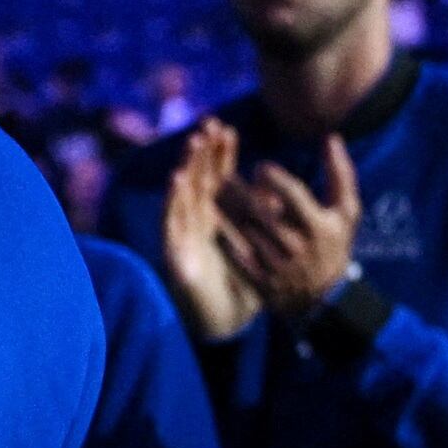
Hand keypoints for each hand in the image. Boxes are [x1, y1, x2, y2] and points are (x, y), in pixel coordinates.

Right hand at [161, 117, 262, 342]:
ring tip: (192, 146)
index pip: (216, 178)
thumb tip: (276, 192)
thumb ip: (264, 220)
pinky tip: (176, 181)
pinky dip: (172, 200)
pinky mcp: (175, 254)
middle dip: (201, 153)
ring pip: (182, 196)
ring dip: (186, 168)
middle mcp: (197, 222)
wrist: (229, 322)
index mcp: (218, 218)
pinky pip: (171, 223)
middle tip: (208, 125)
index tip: (226, 128)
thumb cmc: (244, 284)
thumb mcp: (260, 246)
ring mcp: (184, 236)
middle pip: (197, 180)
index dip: (219, 154)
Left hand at [216, 133, 362, 318]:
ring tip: (210, 191)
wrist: (324, 294)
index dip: (275, 178)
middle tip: (220, 174)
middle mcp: (299, 245)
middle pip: (262, 212)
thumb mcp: (346, 211)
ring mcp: (279, 264)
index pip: (294, 195)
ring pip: (245, 231)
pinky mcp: (262, 280)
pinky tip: (211, 221)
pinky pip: (237, 255)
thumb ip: (340, 174)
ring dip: (226, 211)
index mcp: (320, 225)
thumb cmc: (333, 242)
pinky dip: (224, 237)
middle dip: (239, 191)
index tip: (259, 166)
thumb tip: (331, 137)